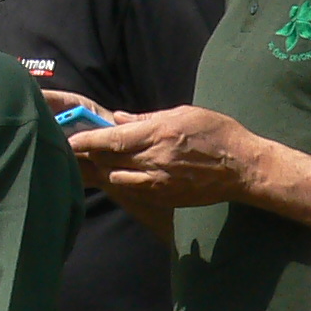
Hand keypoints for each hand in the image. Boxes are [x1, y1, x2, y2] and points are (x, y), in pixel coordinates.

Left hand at [60, 101, 263, 211]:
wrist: (242, 168)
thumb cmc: (217, 134)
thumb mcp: (183, 113)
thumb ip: (148, 117)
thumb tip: (119, 118)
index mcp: (157, 134)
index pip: (110, 140)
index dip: (85, 140)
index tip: (69, 139)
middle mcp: (154, 160)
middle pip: (108, 160)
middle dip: (92, 154)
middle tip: (82, 148)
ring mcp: (158, 182)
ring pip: (117, 178)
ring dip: (109, 169)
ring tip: (110, 160)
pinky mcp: (165, 197)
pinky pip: (134, 190)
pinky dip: (126, 180)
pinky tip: (132, 172)